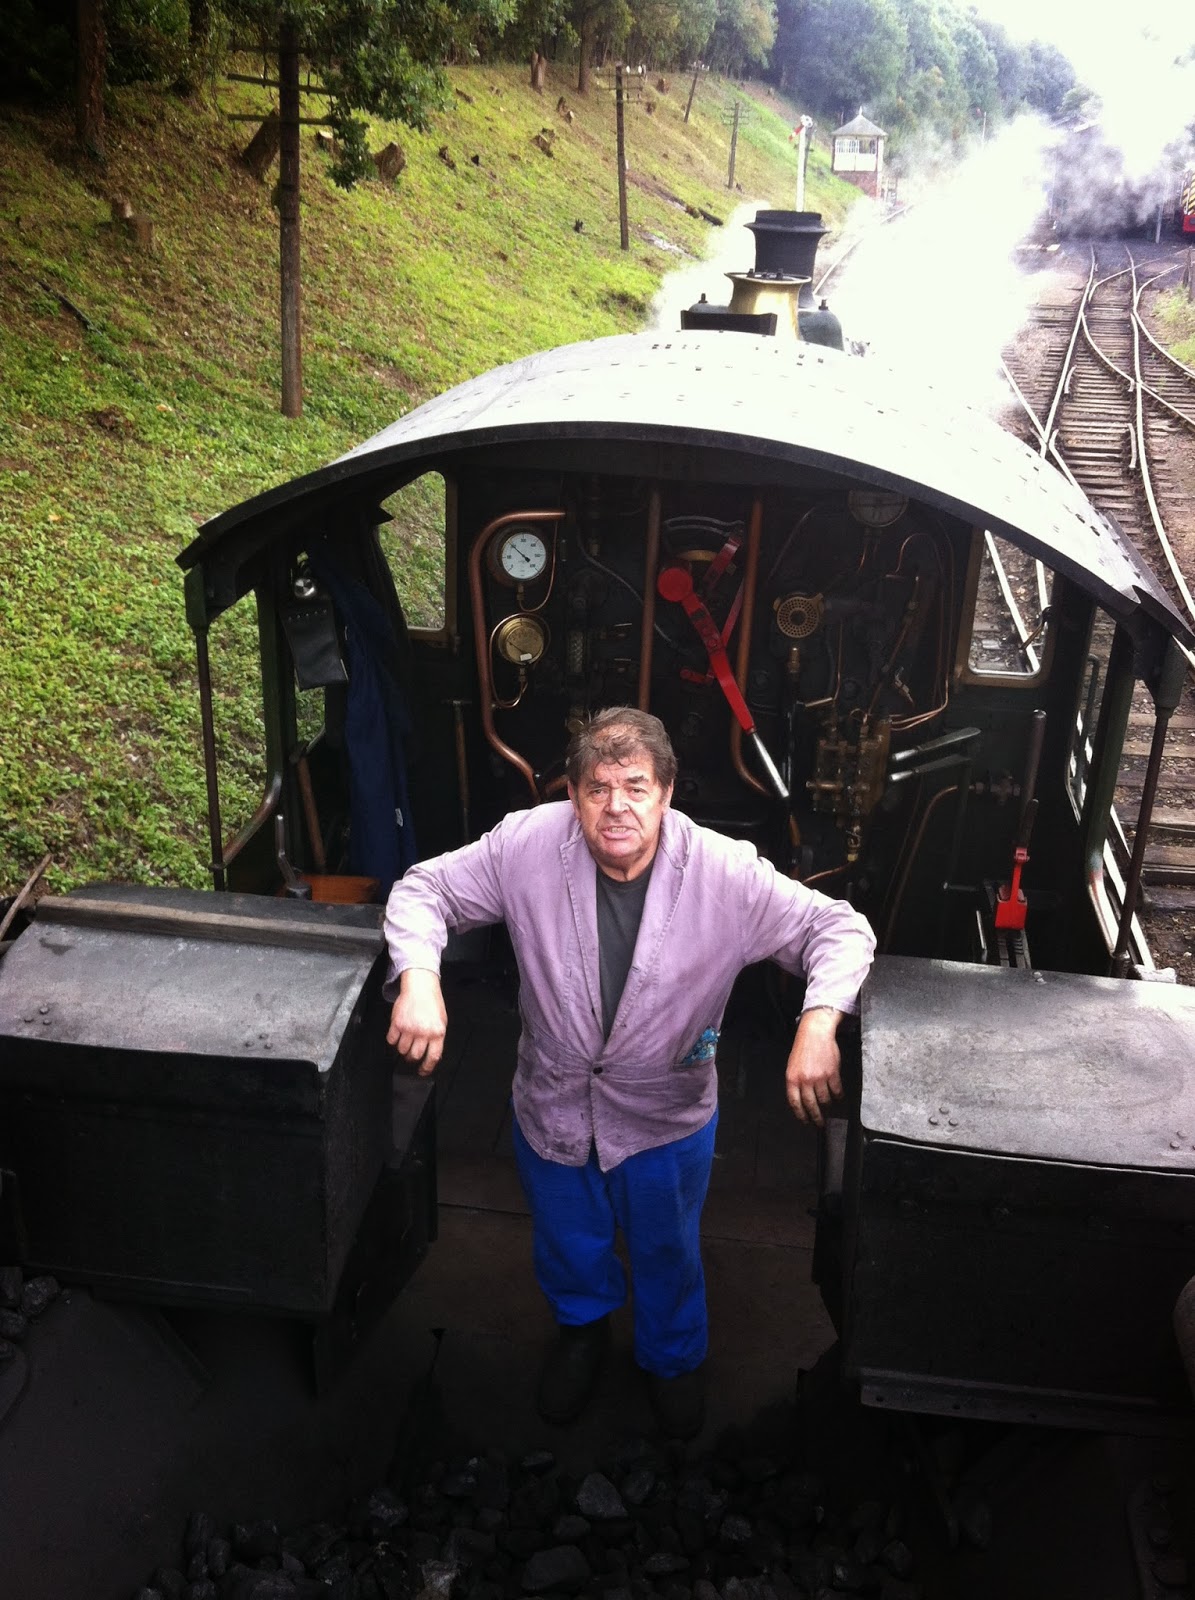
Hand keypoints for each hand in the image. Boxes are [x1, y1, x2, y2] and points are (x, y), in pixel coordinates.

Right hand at [387, 969, 446, 1075]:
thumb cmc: (432, 1003)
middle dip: (412, 1058)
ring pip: (402, 1050)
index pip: (433, 1057)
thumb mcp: (441, 1022)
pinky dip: (393, 1040)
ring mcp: (409, 1028)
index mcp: (437, 1033)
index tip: (422, 1071)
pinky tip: (398, 1034)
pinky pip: (391, 1040)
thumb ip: (437, 1038)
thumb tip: (432, 1055)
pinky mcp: (397, 1023)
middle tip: (411, 1054)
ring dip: (402, 1048)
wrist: (421, 986)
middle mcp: (423, 1032)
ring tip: (406, 1040)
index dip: (427, 1068)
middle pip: (414, 1056)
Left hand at [785, 1007, 842, 1126]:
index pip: (795, 1102)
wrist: (815, 1033)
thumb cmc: (803, 1048)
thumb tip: (800, 1100)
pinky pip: (836, 1091)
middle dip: (816, 1117)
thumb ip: (795, 1082)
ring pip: (825, 1099)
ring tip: (829, 1107)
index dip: (800, 1115)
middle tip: (820, 1123)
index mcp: (792, 1078)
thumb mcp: (793, 1066)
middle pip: (811, 1105)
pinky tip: (838, 1097)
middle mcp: (805, 1080)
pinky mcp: (832, 1073)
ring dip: (828, 1106)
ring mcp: (819, 1077)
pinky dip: (838, 1096)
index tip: (805, 1121)